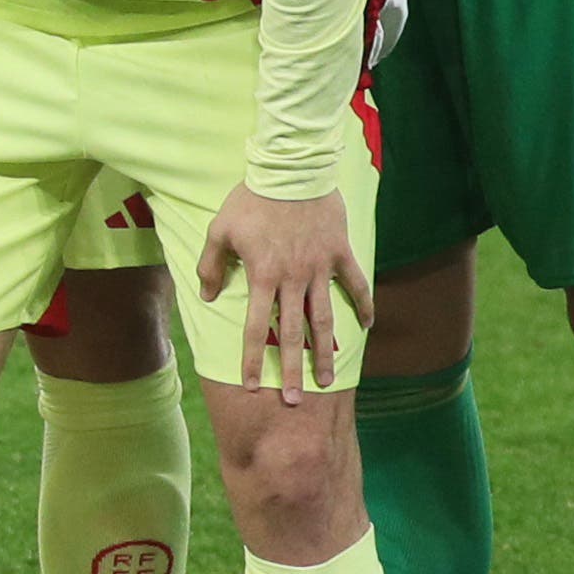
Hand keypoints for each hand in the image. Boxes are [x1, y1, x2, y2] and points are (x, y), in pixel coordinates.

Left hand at [195, 185, 371, 402]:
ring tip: (328, 380)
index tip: (252, 385)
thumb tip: (208, 296)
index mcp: (263, 276)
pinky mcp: (340, 254)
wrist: (292, 170)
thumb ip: (212, 264)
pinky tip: (366, 327)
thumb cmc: (251, 199)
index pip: (256, 327)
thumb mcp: (220, 229)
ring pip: (325, 319)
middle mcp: (293, 279)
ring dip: (326, 352)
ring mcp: (320, 268)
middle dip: (293, 370)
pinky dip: (363, 305)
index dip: (253, 358)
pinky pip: (355, 285)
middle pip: (293, 334)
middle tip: (296, 402)